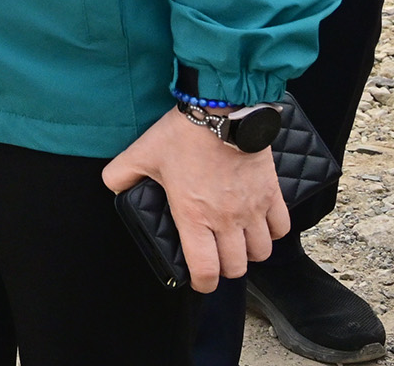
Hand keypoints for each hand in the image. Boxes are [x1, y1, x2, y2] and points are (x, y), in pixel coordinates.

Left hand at [101, 106, 287, 291]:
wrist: (221, 110)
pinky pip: (281, 228)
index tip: (200, 281)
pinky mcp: (272, 194)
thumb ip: (120, 175)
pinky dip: (272, 232)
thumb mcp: (141, 154)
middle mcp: (226, 219)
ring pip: (261, 252)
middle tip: (216, 257)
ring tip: (237, 241)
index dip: (203, 283)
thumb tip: (112, 188)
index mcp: (193, 216)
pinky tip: (259, 225)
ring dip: (250, 252)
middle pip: (237, 267)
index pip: (206, 270)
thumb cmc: (181, 134)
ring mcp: (253, 208)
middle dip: (226, 268)